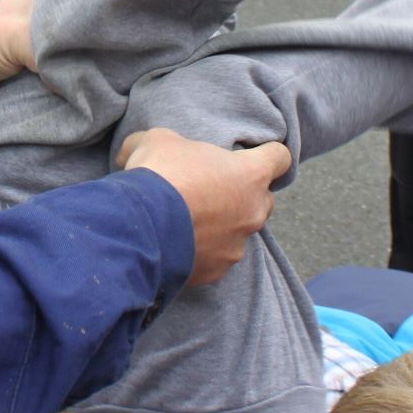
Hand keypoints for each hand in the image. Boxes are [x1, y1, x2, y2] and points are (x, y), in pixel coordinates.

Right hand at [116, 129, 290, 286]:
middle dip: (244, 195)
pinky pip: (217, 258)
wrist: (142, 228)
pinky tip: (179, 244)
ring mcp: (237, 244)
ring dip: (222, 226)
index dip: (268, 154)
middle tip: (213, 190)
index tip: (254, 156)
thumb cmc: (160, 175)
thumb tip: (132, 151)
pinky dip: (203, 251)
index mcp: (250, 174)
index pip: (280, 158)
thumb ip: (162, 143)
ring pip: (239, 232)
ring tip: (190, 222)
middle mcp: (253, 211)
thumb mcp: (157, 141)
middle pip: (265, 200)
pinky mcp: (218, 271)